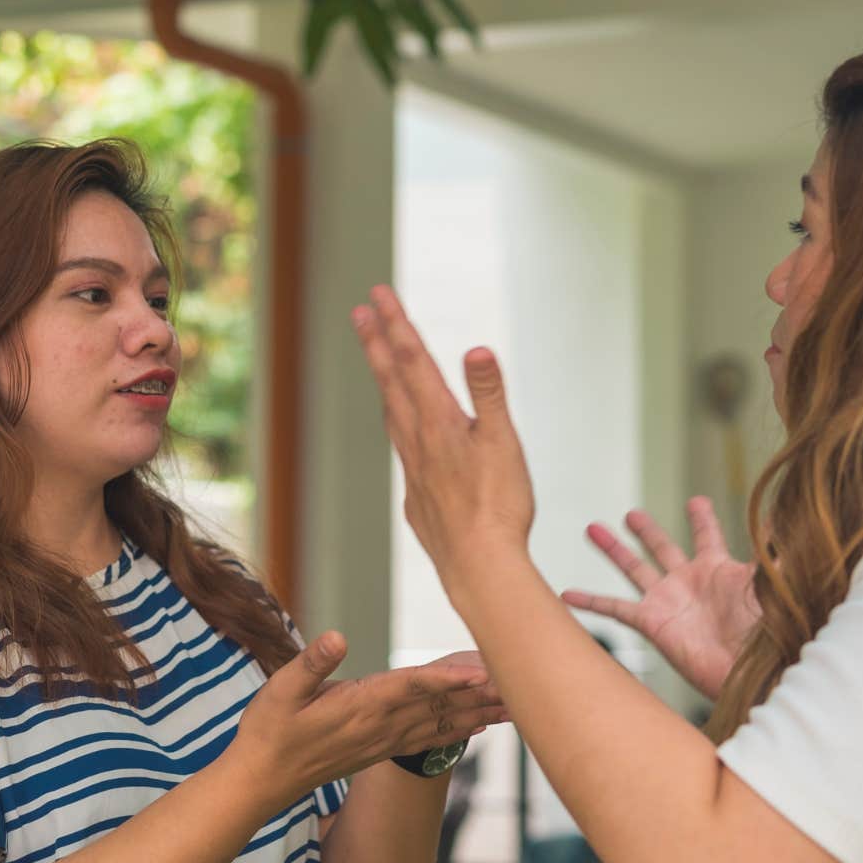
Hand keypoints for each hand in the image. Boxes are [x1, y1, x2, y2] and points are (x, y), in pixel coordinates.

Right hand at [227, 634, 506, 802]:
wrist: (259, 783)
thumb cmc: (266, 733)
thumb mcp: (278, 691)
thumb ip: (311, 664)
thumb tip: (336, 637)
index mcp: (359, 706)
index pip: (412, 686)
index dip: (449, 676)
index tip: (483, 671)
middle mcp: (379, 726)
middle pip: (440, 704)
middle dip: (481, 692)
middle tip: (524, 682)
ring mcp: (382, 741)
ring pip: (442, 723)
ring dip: (479, 712)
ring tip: (517, 703)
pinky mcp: (379, 751)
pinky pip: (429, 739)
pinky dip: (458, 731)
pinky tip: (480, 727)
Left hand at [351, 286, 534, 585]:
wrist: (478, 566)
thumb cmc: (498, 506)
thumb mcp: (503, 444)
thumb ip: (489, 395)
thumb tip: (476, 348)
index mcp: (439, 422)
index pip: (414, 362)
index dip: (397, 325)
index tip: (379, 295)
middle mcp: (418, 441)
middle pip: (393, 382)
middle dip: (378, 343)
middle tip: (360, 312)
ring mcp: (414, 470)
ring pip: (392, 414)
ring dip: (384, 381)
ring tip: (377, 360)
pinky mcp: (417, 498)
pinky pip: (402, 449)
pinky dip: (398, 425)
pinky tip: (404, 431)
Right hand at [561, 497, 759, 699]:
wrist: (749, 672)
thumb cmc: (765, 632)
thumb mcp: (769, 585)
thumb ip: (770, 554)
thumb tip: (779, 520)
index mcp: (718, 570)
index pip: (707, 537)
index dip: (702, 519)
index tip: (696, 501)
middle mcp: (688, 582)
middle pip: (662, 547)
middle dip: (646, 530)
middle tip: (632, 514)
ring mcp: (667, 602)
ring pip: (633, 568)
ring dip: (613, 549)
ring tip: (593, 529)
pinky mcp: (652, 623)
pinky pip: (615, 608)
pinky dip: (590, 601)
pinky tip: (567, 595)